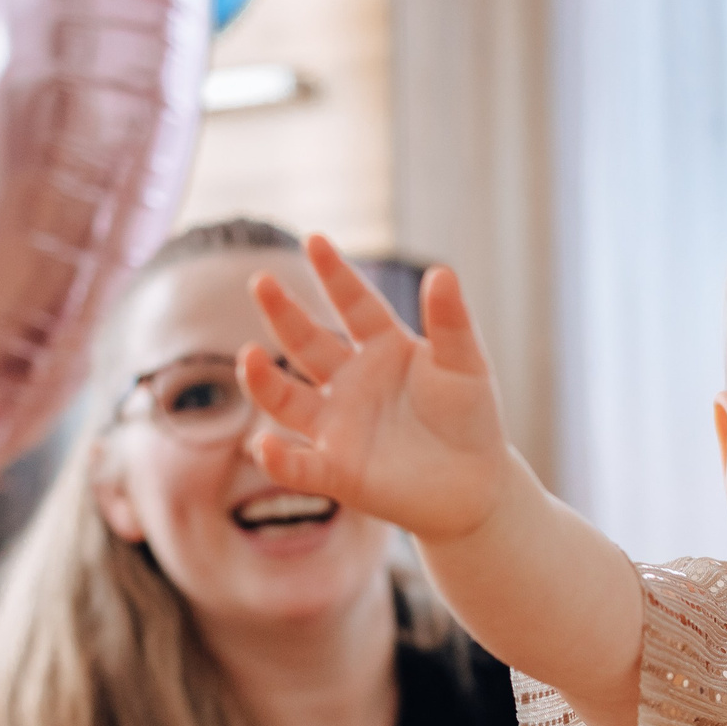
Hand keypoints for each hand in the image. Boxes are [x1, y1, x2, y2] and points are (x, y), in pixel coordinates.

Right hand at [241, 234, 515, 544]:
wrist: (476, 485)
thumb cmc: (470, 418)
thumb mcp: (465, 365)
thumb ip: (451, 322)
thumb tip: (442, 272)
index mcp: (382, 347)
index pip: (355, 304)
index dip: (335, 274)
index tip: (314, 240)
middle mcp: (350, 381)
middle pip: (308, 344)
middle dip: (284, 314)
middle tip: (261, 282)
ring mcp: (339, 426)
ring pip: (288, 401)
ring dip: (264, 381)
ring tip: (250, 357)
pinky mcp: (337, 471)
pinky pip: (300, 464)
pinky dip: (279, 460)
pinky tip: (263, 446)